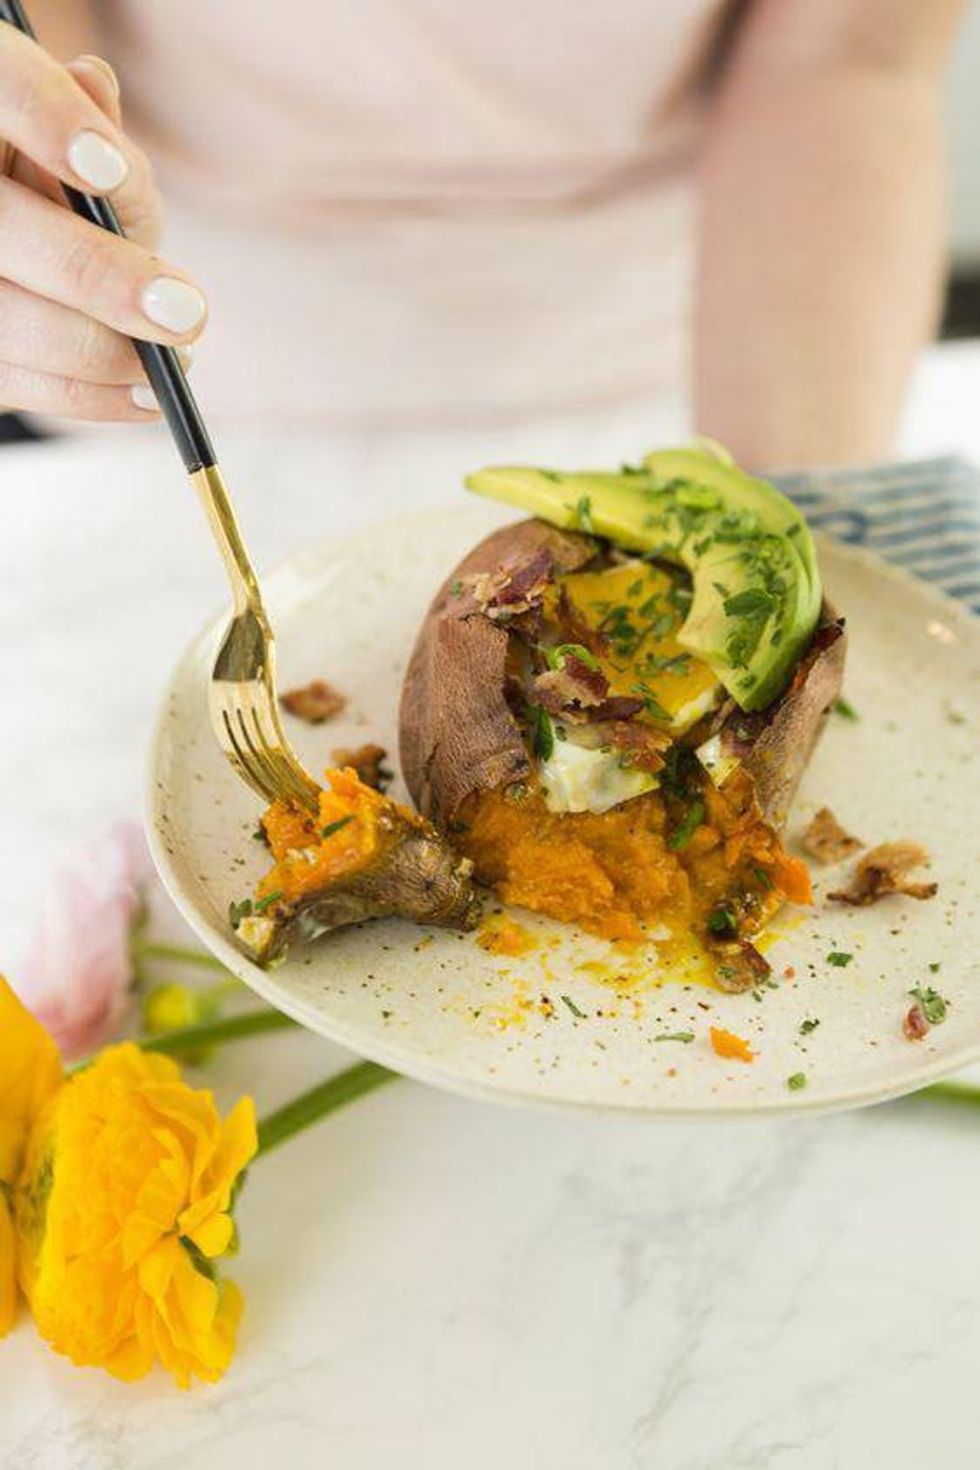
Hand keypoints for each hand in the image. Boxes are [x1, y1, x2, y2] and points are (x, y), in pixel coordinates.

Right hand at [0, 27, 204, 421]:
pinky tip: (143, 397)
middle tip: (185, 312)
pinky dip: (87, 395)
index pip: (0, 84)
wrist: (17, 254)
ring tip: (175, 359)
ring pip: (7, 319)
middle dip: (98, 276)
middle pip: (4, 227)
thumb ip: (84, 118)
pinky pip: (13, 382)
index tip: (108, 170)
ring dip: (101, 351)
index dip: (47, 120)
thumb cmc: (49, 181)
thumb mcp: (70, 140)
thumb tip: (94, 83)